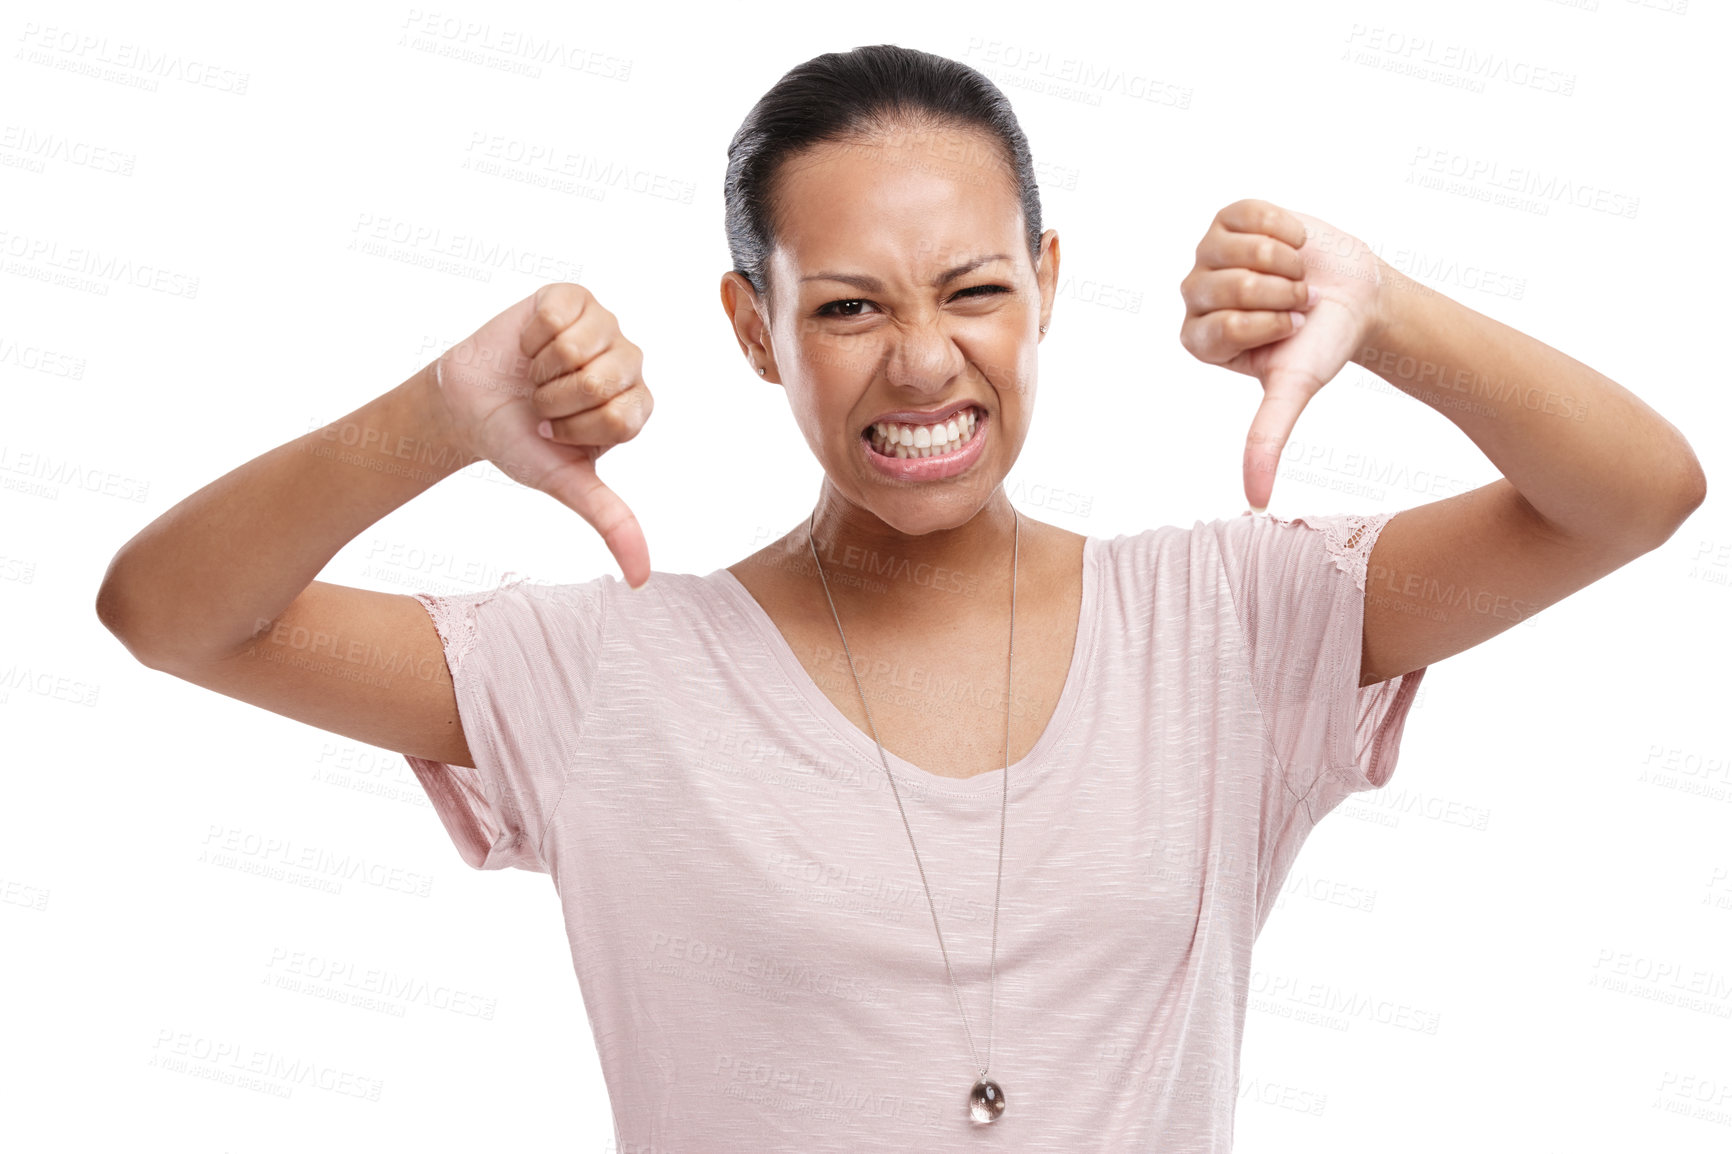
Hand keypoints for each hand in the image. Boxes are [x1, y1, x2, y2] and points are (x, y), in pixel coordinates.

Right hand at [426, 283, 652, 587]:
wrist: (467, 406)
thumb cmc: (520, 442)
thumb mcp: (564, 483)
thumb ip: (610, 521)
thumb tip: (641, 579)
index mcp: (635, 408)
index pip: (621, 417)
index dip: (574, 428)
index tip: (555, 432)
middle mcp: (629, 365)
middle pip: (604, 380)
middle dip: (556, 400)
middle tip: (542, 403)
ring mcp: (605, 327)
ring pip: (581, 346)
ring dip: (542, 368)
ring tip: (535, 375)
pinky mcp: (574, 299)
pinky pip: (561, 315)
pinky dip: (532, 336)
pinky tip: (529, 347)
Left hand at [1178, 199, 1385, 511]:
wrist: (1355, 297)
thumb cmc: (1319, 345)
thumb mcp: (1293, 391)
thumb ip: (1266, 441)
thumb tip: (1257, 503)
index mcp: (1199, 340)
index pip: (1221, 325)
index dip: (1269, 323)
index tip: (1290, 330)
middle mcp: (1194, 298)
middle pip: (1228, 285)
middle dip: (1280, 293)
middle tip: (1296, 302)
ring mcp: (1208, 254)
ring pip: (1237, 247)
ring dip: (1283, 260)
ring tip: (1296, 275)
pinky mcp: (1229, 218)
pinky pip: (1249, 213)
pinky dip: (1284, 228)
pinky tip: (1294, 245)